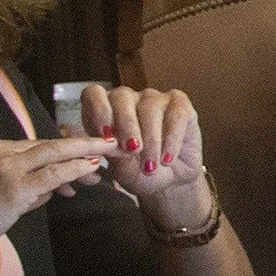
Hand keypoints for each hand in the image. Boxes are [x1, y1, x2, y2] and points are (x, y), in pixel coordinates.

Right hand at [0, 134, 117, 268]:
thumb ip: (19, 185)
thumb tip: (52, 188)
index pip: (33, 145)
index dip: (63, 151)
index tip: (86, 152)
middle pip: (47, 145)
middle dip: (82, 145)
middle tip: (111, 143)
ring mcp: (2, 167)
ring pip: (54, 154)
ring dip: (85, 155)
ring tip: (111, 154)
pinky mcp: (12, 188)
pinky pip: (52, 175)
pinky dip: (74, 170)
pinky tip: (93, 169)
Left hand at [62, 82, 215, 229]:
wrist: (169, 182)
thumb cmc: (138, 172)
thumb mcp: (119, 168)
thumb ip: (110, 152)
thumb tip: (106, 141)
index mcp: (105, 110)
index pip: (94, 94)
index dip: (98, 110)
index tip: (106, 134)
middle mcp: (129, 99)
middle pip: (122, 97)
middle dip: (127, 125)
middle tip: (133, 150)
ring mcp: (155, 99)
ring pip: (150, 107)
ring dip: (151, 139)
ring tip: (151, 166)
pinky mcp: (181, 105)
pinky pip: (176, 115)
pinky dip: (172, 139)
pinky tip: (167, 158)